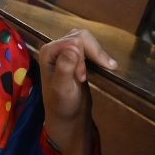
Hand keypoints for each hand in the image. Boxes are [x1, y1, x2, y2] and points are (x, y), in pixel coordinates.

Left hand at [36, 28, 114, 154]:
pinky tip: (106, 65)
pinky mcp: (75, 55)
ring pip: (87, 39)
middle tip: (87, 76)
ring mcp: (65, 50)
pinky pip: (90, 46)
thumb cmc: (62, 105)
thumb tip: (74, 47)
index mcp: (49, 51)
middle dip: (91, 53)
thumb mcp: (63, 88)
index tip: (82, 78)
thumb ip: (65, 68)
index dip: (83, 58)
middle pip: (81, 37)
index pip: (74, 41)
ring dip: (96, 54)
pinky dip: (99, 54)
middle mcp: (55, 47)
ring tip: (101, 69)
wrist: (66, 116)